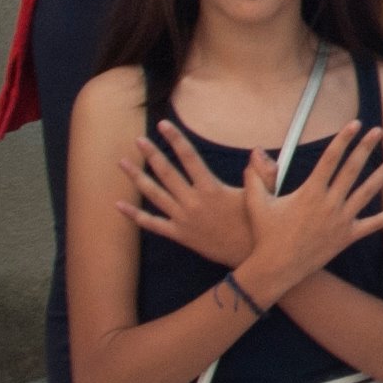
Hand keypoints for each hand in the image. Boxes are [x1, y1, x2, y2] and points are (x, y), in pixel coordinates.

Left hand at [119, 121, 256, 266]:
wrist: (250, 257)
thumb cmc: (258, 224)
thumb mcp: (263, 194)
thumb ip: (261, 170)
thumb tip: (255, 150)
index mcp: (211, 189)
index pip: (189, 157)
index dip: (176, 139)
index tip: (163, 125)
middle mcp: (193, 202)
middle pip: (167, 173)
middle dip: (152, 154)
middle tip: (138, 140)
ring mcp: (183, 219)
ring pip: (154, 195)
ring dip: (137, 178)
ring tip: (123, 163)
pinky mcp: (179, 235)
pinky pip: (151, 224)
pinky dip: (134, 215)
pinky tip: (119, 205)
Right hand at [238, 121, 382, 296]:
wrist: (276, 268)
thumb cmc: (265, 235)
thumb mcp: (256, 204)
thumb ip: (255, 177)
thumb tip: (253, 152)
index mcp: (310, 193)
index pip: (330, 160)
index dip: (342, 140)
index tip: (354, 123)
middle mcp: (329, 204)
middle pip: (352, 170)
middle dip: (366, 147)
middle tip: (378, 130)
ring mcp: (341, 220)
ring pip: (368, 191)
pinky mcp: (348, 237)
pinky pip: (374, 224)